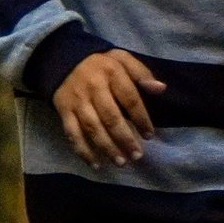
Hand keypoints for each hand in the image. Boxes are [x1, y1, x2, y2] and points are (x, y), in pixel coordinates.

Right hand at [51, 49, 166, 167]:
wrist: (63, 60)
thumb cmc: (100, 64)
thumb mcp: (122, 58)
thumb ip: (141, 72)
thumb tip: (160, 89)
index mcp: (111, 72)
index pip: (129, 98)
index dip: (141, 118)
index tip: (149, 135)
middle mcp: (93, 87)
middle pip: (110, 117)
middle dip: (125, 138)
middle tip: (137, 156)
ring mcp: (77, 101)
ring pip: (92, 127)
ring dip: (107, 147)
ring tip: (121, 162)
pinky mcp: (63, 110)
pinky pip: (72, 133)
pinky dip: (82, 150)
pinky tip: (95, 164)